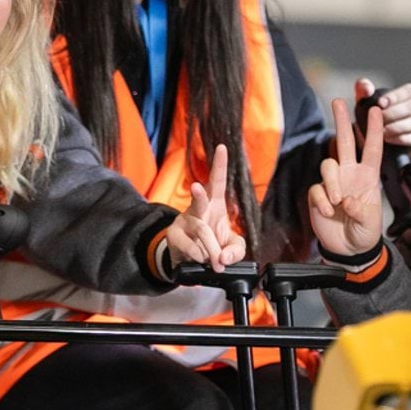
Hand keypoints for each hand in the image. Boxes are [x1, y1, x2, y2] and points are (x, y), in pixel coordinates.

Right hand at [164, 144, 247, 272]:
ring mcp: (184, 221)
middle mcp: (198, 208)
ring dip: (211, 248)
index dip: (220, 165)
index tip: (222, 147)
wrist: (190, 261)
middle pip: (200, 199)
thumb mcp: (231, 248)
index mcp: (214, 204)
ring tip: (216, 262)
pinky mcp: (174, 236)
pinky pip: (190, 247)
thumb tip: (225, 258)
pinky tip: (201, 259)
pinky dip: (200, 256)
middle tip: (197, 187)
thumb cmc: (213, 246)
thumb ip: (236, 251)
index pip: (218, 181)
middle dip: (199, 194)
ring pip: (200, 230)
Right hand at [308, 99, 384, 255]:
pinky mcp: (318, 196)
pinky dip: (321, 202)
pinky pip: (316, 190)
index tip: (376, 110)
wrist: (349, 251)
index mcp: (368, 176)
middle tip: (338, 101)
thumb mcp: (371, 223)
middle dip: (341, 121)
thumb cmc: (365, 233)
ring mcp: (333, 184)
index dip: (374, 130)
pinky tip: (328, 213)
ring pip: (327, 166)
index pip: (372, 149)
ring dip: (332, 184)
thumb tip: (346, 199)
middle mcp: (349, 174)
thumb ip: (361, 210)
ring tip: (337, 204)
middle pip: (343, 142)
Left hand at [355, 78, 410, 149]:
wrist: (375, 136)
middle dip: (394, 114)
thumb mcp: (365, 99)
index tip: (380, 104)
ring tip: (381, 131)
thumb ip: (363, 88)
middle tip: (379, 120)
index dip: (395, 97)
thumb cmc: (372, 113)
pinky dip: (402, 139)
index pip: (409, 91)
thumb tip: (368, 89)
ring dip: (397, 127)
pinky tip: (388, 139)